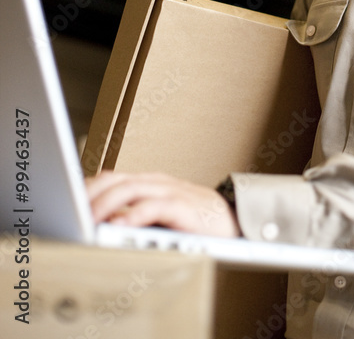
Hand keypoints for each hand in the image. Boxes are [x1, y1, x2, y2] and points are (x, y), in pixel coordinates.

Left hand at [85, 171, 240, 237]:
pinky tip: (122, 225)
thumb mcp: (159, 214)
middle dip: (91, 194)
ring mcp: (171, 191)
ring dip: (106, 203)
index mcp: (149, 182)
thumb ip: (134, 214)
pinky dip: (136, 214)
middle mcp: (157, 182)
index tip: (68, 200)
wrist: (234, 218)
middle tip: (72, 210)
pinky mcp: (184, 206)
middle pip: (116, 179)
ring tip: (89, 219)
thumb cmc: (193, 220)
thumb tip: (102, 226)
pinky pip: (156, 206)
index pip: (112, 178)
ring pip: (131, 189)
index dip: (88, 187)